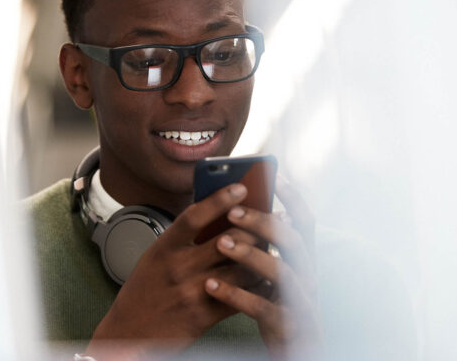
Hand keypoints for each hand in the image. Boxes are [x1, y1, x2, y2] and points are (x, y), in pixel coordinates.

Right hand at [85, 184, 261, 360]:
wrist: (128, 333)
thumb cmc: (143, 292)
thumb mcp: (154, 257)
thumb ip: (180, 239)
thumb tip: (214, 216)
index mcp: (163, 248)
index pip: (194, 216)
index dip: (220, 199)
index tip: (240, 187)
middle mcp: (178, 267)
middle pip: (227, 239)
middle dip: (253, 227)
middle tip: (270, 218)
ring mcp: (192, 291)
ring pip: (240, 267)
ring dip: (260, 256)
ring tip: (273, 247)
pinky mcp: (204, 315)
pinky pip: (240, 296)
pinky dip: (257, 286)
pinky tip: (266, 278)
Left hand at [204, 177, 321, 359]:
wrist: (293, 353)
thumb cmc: (274, 307)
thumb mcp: (271, 275)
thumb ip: (262, 247)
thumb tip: (233, 211)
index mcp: (303, 260)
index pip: (305, 221)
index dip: (293, 197)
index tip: (274, 175)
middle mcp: (307, 276)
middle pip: (293, 240)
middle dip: (263, 222)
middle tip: (232, 211)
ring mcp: (301, 302)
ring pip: (281, 271)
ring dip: (249, 254)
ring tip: (220, 243)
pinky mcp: (287, 326)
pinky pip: (263, 307)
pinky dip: (236, 294)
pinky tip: (211, 285)